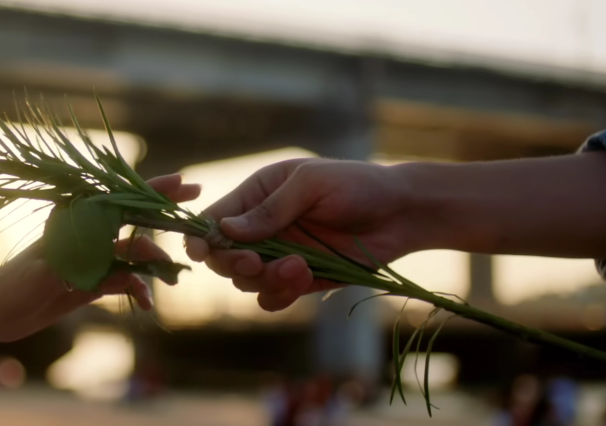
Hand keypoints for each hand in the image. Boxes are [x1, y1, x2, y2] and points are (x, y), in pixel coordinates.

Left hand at [0, 174, 200, 341]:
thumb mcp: (51, 268)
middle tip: (197, 224)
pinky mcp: (92, 281)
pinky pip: (125, 281)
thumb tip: (125, 260)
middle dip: (166, 223)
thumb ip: (89, 261)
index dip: (154, 190)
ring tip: (172, 280)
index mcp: (79, 221)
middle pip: (136, 224)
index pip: (122, 200)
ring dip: (155, 268)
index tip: (182, 182)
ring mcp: (93, 259)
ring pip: (136, 256)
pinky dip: (139, 290)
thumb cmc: (17, 282)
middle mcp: (90, 235)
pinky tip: (146, 305)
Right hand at [185, 158, 423, 311]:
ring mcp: (279, 256)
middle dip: (234, 263)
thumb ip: (270, 209)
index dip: (203, 237)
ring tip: (299, 267)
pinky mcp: (299, 281)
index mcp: (257, 195)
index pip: (214, 219)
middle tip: (256, 263)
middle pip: (223, 257)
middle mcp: (262, 228)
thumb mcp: (310, 185)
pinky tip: (306, 277)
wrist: (403, 213)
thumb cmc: (357, 184)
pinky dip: (281, 294)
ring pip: (247, 282)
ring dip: (266, 279)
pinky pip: (273, 298)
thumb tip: (225, 231)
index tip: (204, 251)